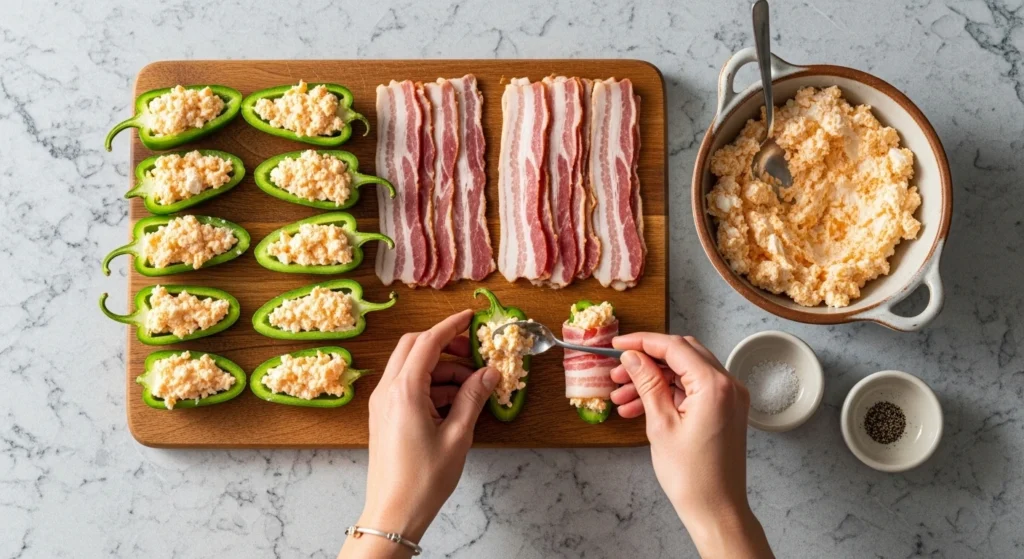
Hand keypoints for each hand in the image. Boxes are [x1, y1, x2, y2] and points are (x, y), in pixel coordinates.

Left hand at [340, 310, 498, 558]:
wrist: (393, 512)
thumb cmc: (423, 479)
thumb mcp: (457, 436)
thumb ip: (473, 398)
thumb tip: (489, 373)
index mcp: (404, 391)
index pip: (427, 342)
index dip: (450, 326)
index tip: (469, 317)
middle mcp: (387, 390)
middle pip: (413, 347)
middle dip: (443, 344)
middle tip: (471, 352)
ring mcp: (383, 403)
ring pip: (410, 367)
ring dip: (440, 369)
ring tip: (471, 387)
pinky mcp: (384, 415)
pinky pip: (406, 386)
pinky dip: (430, 386)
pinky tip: (455, 403)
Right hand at [610, 333, 772, 558]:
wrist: (716, 509)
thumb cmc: (692, 476)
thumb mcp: (661, 424)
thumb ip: (647, 383)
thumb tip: (633, 357)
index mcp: (714, 385)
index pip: (674, 347)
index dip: (642, 342)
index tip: (617, 344)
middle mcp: (728, 385)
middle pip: (681, 354)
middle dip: (646, 361)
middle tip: (618, 372)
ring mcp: (729, 398)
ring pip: (684, 372)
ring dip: (653, 380)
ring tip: (621, 397)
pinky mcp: (725, 410)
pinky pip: (693, 390)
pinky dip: (667, 394)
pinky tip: (638, 407)